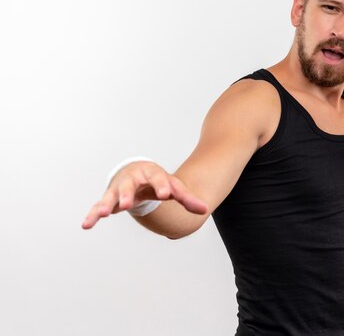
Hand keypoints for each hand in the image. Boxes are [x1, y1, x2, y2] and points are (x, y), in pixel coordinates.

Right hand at [81, 161, 207, 228]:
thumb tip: (205, 210)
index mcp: (152, 174)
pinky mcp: (110, 199)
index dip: (162, 186)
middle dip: (128, 193)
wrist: (139, 172)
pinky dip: (93, 214)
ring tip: (103, 214)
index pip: (158, 178)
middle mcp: (133, 179)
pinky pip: (100, 206)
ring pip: (112, 195)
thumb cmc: (158, 181)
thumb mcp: (174, 187)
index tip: (166, 194)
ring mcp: (119, 188)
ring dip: (107, 204)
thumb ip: (187, 199)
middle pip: (130, 185)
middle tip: (127, 203)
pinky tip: (86, 224)